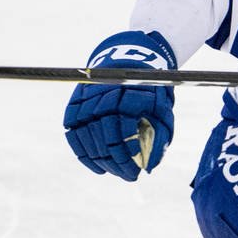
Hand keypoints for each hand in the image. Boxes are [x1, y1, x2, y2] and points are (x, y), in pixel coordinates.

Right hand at [63, 30, 176, 179]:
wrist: (128, 62)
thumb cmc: (151, 91)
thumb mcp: (163, 109)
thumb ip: (160, 136)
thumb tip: (149, 167)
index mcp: (129, 96)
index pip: (124, 134)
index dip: (129, 157)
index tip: (137, 171)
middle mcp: (103, 97)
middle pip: (104, 139)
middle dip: (116, 164)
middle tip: (128, 176)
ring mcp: (86, 101)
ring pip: (88, 140)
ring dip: (102, 162)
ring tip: (115, 173)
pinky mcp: (74, 105)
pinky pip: (73, 136)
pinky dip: (84, 155)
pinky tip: (98, 167)